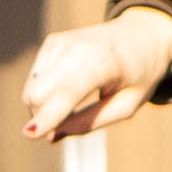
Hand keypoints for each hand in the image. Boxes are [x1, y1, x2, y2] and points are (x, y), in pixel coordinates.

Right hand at [22, 8, 171, 139]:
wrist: (142, 36)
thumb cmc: (139, 75)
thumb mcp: (127, 105)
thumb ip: (91, 122)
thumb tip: (50, 136)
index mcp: (104, 62)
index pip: (68, 92)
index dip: (48, 116)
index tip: (29, 134)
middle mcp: (77, 47)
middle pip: (39, 93)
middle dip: (44, 118)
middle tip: (69, 124)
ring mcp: (61, 42)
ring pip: (32, 89)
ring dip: (44, 107)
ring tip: (75, 104)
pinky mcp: (52, 42)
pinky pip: (35, 80)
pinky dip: (46, 92)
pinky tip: (69, 88)